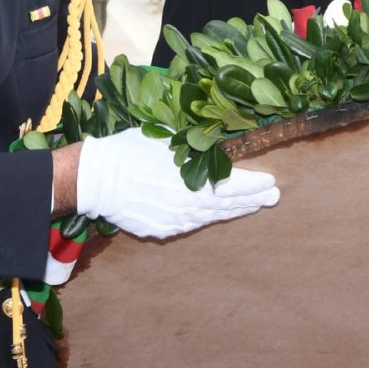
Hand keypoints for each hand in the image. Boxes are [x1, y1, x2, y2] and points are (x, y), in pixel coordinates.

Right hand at [76, 129, 279, 238]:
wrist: (96, 180)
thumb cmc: (130, 150)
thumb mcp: (167, 137)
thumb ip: (194, 145)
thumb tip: (214, 141)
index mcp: (194, 182)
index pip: (234, 185)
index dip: (254, 185)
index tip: (272, 183)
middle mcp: (189, 206)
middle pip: (228, 205)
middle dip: (253, 201)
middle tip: (272, 197)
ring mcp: (175, 221)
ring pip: (211, 217)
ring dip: (232, 211)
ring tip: (251, 206)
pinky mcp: (161, 229)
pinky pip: (190, 224)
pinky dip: (206, 217)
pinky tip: (215, 213)